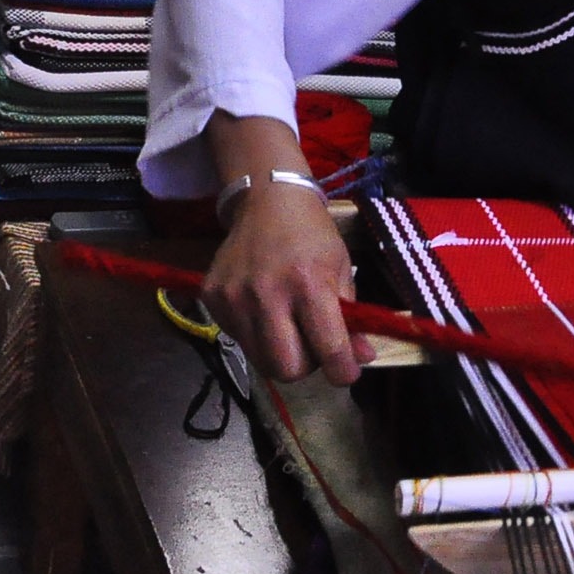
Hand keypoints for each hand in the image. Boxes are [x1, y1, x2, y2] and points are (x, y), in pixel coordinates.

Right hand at [199, 182, 369, 385]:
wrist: (267, 201)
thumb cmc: (312, 235)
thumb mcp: (341, 269)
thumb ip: (350, 319)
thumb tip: (361, 359)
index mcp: (309, 284)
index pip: (328, 349)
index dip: (342, 371)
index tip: (346, 373)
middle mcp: (267, 294)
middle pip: (286, 369)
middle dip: (305, 366)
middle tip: (313, 345)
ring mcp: (234, 298)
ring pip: (260, 360)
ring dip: (280, 353)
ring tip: (289, 326)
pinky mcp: (212, 298)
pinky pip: (239, 339)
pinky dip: (257, 335)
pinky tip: (264, 308)